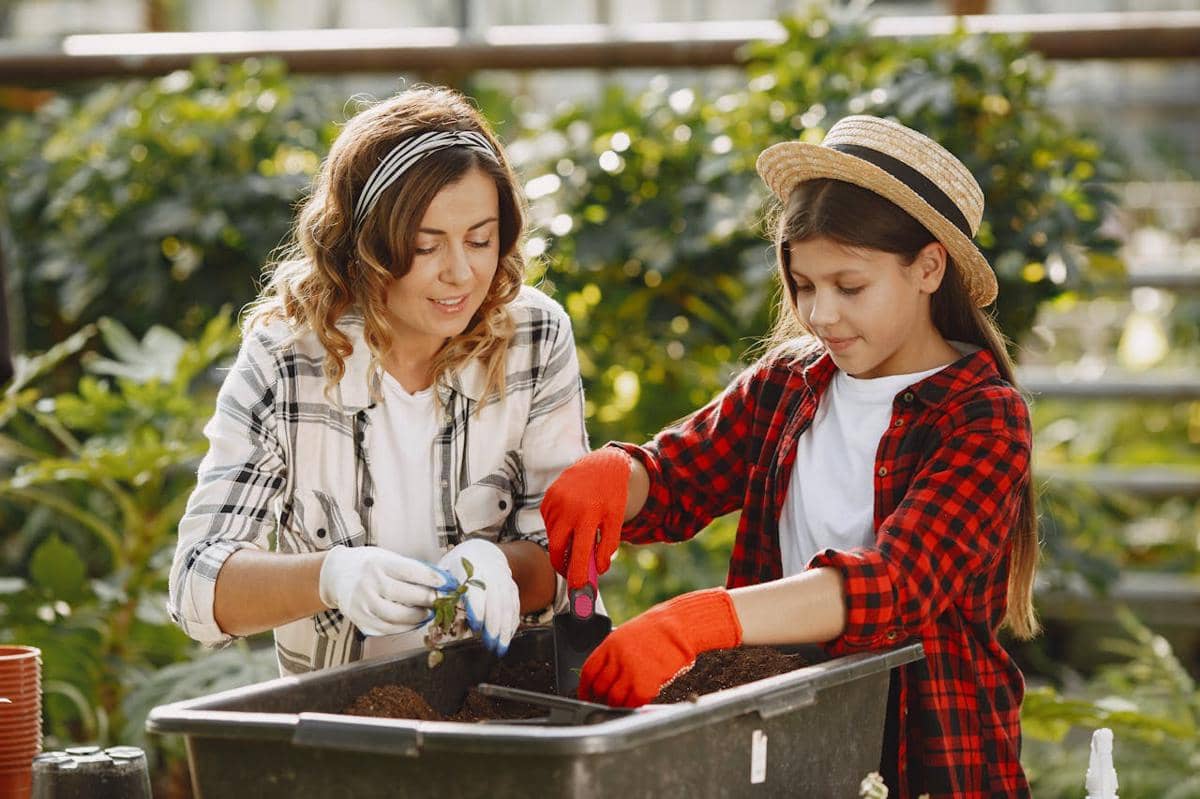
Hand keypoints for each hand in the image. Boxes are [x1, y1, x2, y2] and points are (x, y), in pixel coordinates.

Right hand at [319, 545, 456, 635]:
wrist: (336, 574)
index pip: (410, 572)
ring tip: (429, 613)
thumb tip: (441, 581)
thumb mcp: (387, 558)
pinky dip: (404, 628)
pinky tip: (414, 622)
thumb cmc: (369, 565)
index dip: (432, 579)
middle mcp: (369, 583)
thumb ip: (411, 570)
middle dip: (429, 599)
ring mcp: (362, 603)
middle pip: (405, 595)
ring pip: (397, 617)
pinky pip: (387, 629)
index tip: (448, 583)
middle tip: (442, 601)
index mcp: (379, 563)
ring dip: (418, 617)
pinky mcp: (360, 619)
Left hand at [437, 538, 519, 655]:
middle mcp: (492, 572)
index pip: (477, 589)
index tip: (476, 627)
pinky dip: (512, 622)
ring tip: (500, 648)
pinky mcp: (512, 587)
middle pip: (496, 600)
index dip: (477, 608)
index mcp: (471, 567)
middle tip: (490, 645)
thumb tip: (435, 612)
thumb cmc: (457, 565)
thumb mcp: (444, 571)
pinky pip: (515, 605)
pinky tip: (508, 637)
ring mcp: (504, 580)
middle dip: (494, 625)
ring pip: (508, 604)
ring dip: (505, 628)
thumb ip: (441, 590)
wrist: (481, 551)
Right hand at [541, 448, 630, 589]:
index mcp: (587, 515)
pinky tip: (570, 520)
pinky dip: (557, 529)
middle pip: (555, 549)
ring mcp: (554, 502)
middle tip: (571, 572)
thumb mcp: (616, 520)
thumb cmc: (612, 496)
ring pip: (552, 537)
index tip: (577, 589)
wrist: (601, 464)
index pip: (578, 553)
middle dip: (561, 565)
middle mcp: (567, 509)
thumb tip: (598, 570)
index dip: (576, 574)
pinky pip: (548, 524)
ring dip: (561, 544)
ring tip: (578, 534)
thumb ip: (607, 546)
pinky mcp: (547, 499)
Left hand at [579, 588, 742, 706]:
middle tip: (605, 702)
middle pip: (600, 687)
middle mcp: (618, 658)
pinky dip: (634, 705)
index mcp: (610, 645)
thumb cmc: (657, 630)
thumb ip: (613, 655)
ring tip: (622, 703)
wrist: (680, 626)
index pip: (588, 672)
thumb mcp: (627, 635)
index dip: (584, 688)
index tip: (585, 695)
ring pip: (615, 698)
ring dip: (617, 704)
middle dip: (600, 698)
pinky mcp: (646, 684)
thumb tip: (604, 676)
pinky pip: (634, 702)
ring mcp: (631, 672)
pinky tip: (637, 701)